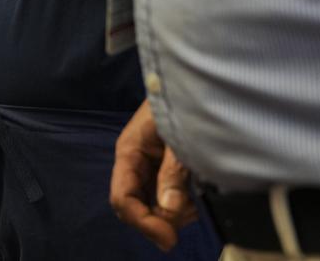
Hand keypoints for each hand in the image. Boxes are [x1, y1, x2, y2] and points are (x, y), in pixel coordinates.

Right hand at [110, 100, 197, 251]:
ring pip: (152, 205)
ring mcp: (150, 166)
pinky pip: (165, 196)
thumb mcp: (179, 135)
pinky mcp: (165, 167)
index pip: (123, 198)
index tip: (170, 238)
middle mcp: (135, 162)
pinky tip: (195, 202)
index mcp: (130, 151)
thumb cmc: (182, 100)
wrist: (196, 81)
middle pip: (134, 206)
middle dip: (157, 221)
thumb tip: (170, 210)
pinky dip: (179, 206)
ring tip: (194, 206)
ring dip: (171, 215)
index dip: (143, 222)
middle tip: (185, 224)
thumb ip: (174, 171)